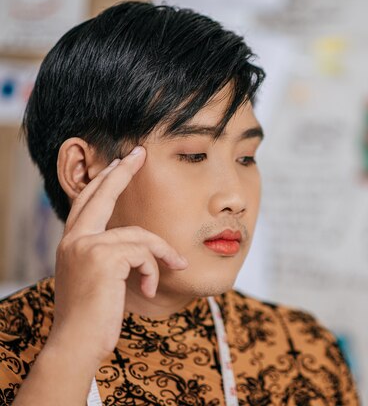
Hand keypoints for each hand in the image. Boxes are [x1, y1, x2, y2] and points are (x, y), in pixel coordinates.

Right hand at [48, 146, 187, 364]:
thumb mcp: (99, 279)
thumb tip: (139, 244)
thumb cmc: (94, 317)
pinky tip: (149, 290)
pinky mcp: (103, 256)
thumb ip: (110, 255)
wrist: (78, 344)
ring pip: (140, 236)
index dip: (105, 180)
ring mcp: (86, 246)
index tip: (121, 162)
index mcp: (71, 242)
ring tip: (166, 276)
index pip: (88, 202)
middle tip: (139, 154)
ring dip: (161, 257)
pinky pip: (145, 254)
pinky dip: (154, 272)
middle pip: (103, 195)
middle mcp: (74, 239)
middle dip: (123, 172)